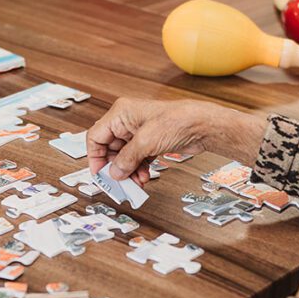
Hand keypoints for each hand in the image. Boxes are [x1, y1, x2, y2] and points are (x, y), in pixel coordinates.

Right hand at [86, 98, 265, 184]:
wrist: (202, 126)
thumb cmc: (177, 121)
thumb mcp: (146, 142)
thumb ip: (126, 159)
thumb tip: (115, 172)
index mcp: (120, 114)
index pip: (96, 137)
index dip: (96, 157)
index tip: (100, 174)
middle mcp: (127, 122)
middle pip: (110, 149)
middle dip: (115, 167)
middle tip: (119, 183)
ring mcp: (139, 132)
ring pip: (124, 156)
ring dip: (128, 171)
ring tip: (135, 182)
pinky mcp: (150, 142)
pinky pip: (137, 159)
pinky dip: (138, 169)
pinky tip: (144, 177)